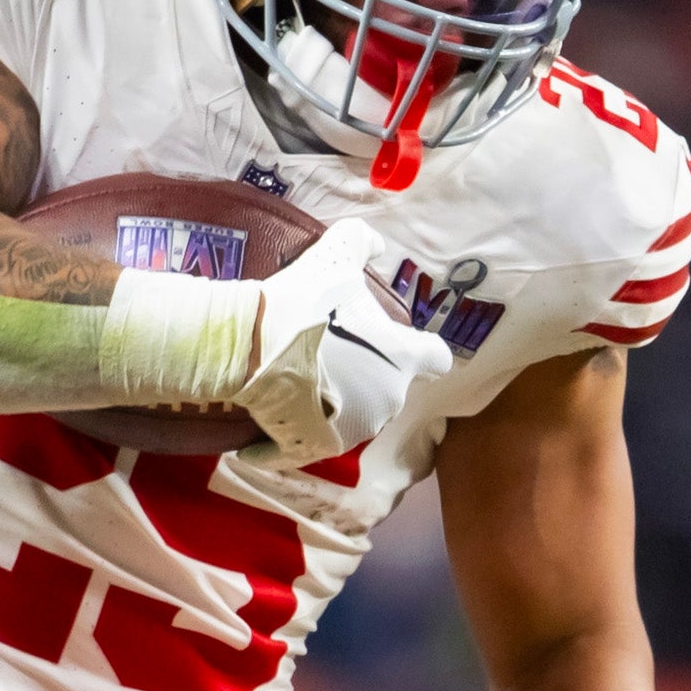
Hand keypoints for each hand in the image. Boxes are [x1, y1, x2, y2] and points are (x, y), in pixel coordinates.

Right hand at [236, 219, 455, 465]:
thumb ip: (361, 242)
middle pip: (388, 384)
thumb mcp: (336, 257)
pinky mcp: (320, 448)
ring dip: (338, 398)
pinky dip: (305, 427)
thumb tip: (375, 243)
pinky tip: (283, 413)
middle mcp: (388, 400)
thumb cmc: (305, 304)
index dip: (420, 348)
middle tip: (330, 348)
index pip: (436, 358)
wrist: (254, 348)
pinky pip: (319, 438)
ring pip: (356, 412)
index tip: (398, 340)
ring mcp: (355, 429)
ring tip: (303, 376)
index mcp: (402, 359)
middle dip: (367, 370)